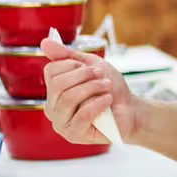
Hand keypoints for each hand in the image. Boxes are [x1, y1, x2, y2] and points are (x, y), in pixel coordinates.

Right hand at [42, 31, 137, 145]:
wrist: (131, 110)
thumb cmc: (110, 89)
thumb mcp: (91, 65)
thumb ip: (68, 55)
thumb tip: (45, 42)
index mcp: (54, 91)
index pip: (50, 71)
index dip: (73, 65)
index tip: (92, 68)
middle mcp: (52, 108)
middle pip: (58, 85)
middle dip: (84, 76)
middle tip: (102, 77)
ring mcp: (62, 124)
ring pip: (68, 99)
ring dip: (93, 88)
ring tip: (107, 88)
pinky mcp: (75, 135)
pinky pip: (82, 115)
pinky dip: (98, 104)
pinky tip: (107, 101)